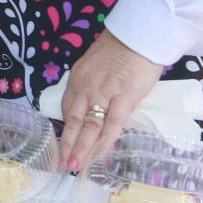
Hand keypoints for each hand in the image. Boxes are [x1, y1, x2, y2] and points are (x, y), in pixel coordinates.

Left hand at [57, 31, 162, 173]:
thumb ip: (91, 84)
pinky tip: (99, 154)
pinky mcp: (124, 98)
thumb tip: (92, 103)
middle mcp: (85, 87)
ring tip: (75, 166)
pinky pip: (112, 124)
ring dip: (82, 148)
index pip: (67, 108)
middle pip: (73, 121)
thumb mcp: (95, 65)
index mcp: (78, 78)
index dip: (65, 130)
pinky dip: (104, 141)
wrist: (140, 35)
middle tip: (62, 165)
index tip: (63, 146)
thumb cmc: (122, 48)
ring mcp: (104, 93)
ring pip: (89, 126)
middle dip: (68, 145)